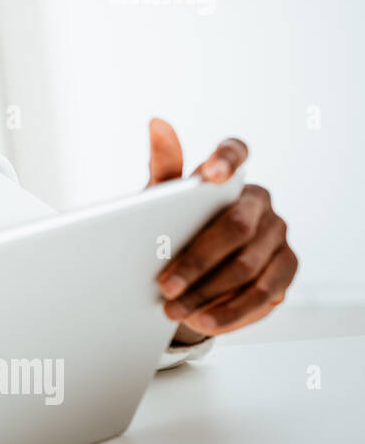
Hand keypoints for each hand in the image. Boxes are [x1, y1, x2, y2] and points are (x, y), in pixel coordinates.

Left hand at [146, 118, 296, 340]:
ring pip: (249, 268)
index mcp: (232, 176)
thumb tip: (156, 122)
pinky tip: (203, 321)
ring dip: (208, 294)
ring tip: (175, 311)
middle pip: (236, 228)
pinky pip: (263, 294)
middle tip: (165, 286)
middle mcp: (261, 202)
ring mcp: (279, 236)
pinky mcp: (287, 270)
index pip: (236, 152)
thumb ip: (163, 165)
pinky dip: (229, 312)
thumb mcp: (160, 200)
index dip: (225, 161)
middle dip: (198, 261)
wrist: (192, 270)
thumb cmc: (173, 226)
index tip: (207, 175)